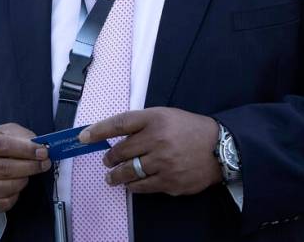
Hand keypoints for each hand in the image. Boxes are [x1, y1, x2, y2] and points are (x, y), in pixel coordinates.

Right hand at [0, 122, 50, 213]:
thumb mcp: (3, 132)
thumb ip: (20, 136)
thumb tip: (39, 146)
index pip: (3, 146)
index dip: (26, 149)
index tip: (43, 152)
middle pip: (6, 169)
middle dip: (31, 166)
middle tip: (45, 163)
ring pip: (8, 187)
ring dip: (24, 180)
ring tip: (28, 173)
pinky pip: (5, 202)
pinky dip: (16, 195)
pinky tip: (16, 185)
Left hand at [79, 107, 221, 195]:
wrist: (220, 148)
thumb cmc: (188, 129)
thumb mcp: (164, 115)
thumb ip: (141, 123)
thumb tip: (115, 135)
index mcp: (155, 119)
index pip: (119, 123)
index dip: (98, 130)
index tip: (83, 137)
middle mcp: (158, 140)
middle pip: (121, 151)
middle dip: (109, 158)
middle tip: (107, 161)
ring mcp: (164, 163)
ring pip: (129, 172)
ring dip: (116, 176)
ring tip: (111, 177)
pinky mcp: (170, 182)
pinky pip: (143, 187)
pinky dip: (133, 186)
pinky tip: (130, 184)